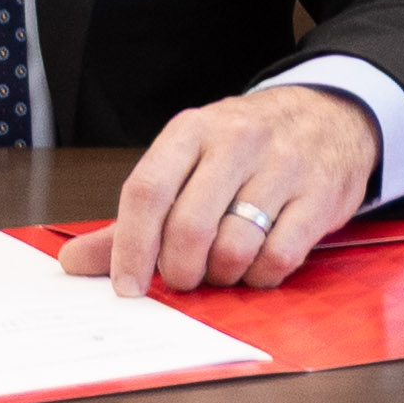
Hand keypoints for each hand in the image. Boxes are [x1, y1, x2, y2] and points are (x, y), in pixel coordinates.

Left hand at [56, 84, 380, 296]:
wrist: (330, 115)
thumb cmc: (247, 148)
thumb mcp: (188, 161)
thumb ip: (136, 215)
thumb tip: (73, 262)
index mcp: (192, 130)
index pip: (147, 191)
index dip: (131, 248)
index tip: (127, 287)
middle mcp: (237, 141)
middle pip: (189, 227)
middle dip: (180, 272)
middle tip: (185, 278)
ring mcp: (283, 165)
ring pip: (234, 248)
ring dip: (223, 275)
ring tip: (225, 265)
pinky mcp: (320, 194)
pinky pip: (278, 257)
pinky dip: (261, 276)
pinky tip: (258, 264)